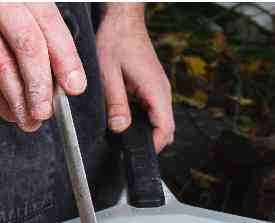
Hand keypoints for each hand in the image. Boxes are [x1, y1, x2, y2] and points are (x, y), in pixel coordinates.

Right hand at [0, 3, 84, 130]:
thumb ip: (26, 38)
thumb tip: (59, 83)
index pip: (48, 21)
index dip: (66, 57)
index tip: (75, 87)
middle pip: (29, 44)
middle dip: (42, 86)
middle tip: (47, 111)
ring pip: (3, 64)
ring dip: (20, 99)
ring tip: (30, 119)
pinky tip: (9, 111)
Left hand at [95, 2, 174, 150]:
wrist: (122, 18)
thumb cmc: (116, 38)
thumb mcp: (108, 72)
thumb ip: (115, 102)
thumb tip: (120, 127)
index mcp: (155, 90)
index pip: (165, 129)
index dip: (153, 146)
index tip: (137, 153)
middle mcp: (162, 91)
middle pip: (166, 129)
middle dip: (150, 142)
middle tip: (128, 147)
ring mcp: (160, 89)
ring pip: (160, 121)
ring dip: (146, 130)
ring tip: (125, 133)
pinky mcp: (154, 86)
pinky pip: (154, 110)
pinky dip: (144, 119)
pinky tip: (127, 116)